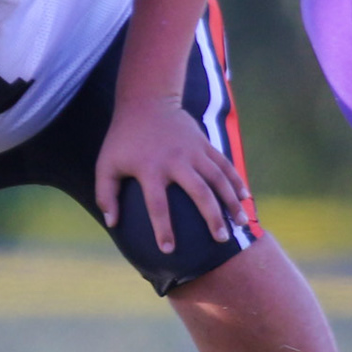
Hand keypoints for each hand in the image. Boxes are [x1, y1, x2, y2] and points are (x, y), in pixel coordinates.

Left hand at [95, 97, 249, 252]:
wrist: (146, 101)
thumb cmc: (123, 139)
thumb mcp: (106, 164)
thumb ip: (106, 194)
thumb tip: (112, 223)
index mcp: (150, 168)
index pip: (157, 204)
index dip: (163, 228)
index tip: (169, 250)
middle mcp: (175, 160)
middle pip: (199, 192)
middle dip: (212, 217)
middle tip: (221, 239)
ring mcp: (193, 151)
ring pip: (218, 179)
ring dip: (231, 201)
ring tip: (241, 223)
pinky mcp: (204, 144)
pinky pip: (224, 164)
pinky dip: (236, 181)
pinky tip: (245, 198)